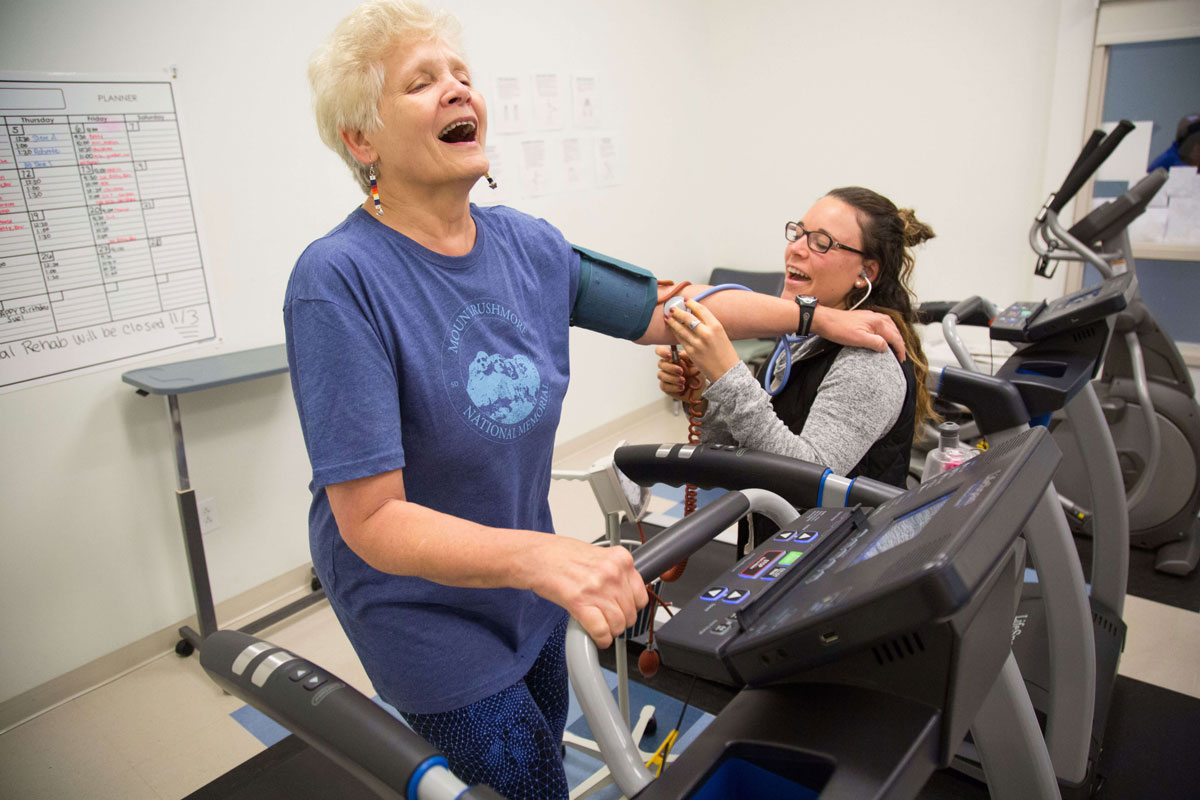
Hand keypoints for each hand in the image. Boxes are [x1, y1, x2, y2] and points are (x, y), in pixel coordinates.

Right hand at [525, 535, 648, 648]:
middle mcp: (613, 573)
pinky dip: (601, 639)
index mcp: (621, 559)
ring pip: (618, 624)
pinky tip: (597, 638)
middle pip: (631, 612)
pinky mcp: (580, 603)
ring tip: (601, 627)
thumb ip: (615, 572)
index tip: (624, 610)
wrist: (536, 555)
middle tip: (609, 620)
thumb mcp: (598, 555)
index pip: (641, 595)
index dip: (632, 607)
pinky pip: (601, 631)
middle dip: (621, 621)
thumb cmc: (561, 554)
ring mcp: (598, 588)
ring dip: (611, 631)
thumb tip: (627, 594)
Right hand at [654, 346, 704, 403]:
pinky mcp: (665, 387)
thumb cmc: (697, 374)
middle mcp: (667, 366)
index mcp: (673, 357)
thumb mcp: (696, 363)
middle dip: (670, 367)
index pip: (660, 350)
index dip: (662, 352)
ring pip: (660, 375)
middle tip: (681, 371)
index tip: (670, 356)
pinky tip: (681, 387)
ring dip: (672, 378)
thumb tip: (680, 354)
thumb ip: (688, 356)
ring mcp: (665, 377)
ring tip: (683, 381)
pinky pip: (664, 386)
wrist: (700, 389)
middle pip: (660, 363)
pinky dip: (673, 387)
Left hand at [664, 298, 742, 382]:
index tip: (686, 301)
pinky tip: (672, 329)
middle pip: (688, 317)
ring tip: (667, 317)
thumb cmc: (725, 353)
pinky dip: (675, 333)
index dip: (691, 303)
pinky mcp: (691, 352)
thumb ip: (709, 324)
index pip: (701, 309)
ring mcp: (698, 343)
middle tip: (672, 308)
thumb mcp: (721, 334)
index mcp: (716, 326)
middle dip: (678, 311)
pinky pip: (680, 339)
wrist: (726, 371)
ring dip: (672, 321)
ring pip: (681, 328)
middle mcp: (706, 333)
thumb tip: (695, 314)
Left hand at [813, 306, 906, 360]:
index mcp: (877, 322)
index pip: (895, 337)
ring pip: (889, 325)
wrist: (824, 320)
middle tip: (901, 355)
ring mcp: (870, 316)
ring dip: (894, 335)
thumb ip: (875, 342)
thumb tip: (886, 347)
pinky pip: (882, 323)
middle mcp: (876, 317)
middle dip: (900, 343)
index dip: (900, 349)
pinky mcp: (864, 317)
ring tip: (895, 345)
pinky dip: (887, 330)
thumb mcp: (858, 339)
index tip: (901, 359)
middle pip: (895, 330)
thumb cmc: (838, 329)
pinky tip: (883, 335)